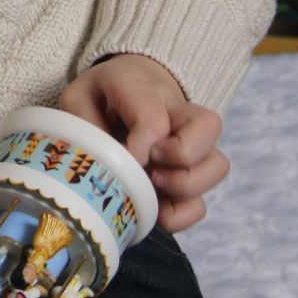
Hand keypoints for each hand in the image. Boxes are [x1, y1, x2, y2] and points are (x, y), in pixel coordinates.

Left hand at [59, 53, 228, 230]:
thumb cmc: (101, 95)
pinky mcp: (192, 173)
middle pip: (208, 127)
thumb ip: (84, 124)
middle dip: (176, 158)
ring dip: (185, 186)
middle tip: (146, 166)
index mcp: (144, 88)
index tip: (117, 159)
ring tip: (152, 185)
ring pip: (218, 164)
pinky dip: (180, 214)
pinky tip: (153, 208)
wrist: (130, 84)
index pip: (153, 121)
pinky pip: (202, 202)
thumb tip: (100, 162)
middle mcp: (179, 111)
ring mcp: (193, 143)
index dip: (137, 150)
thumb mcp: (78, 98)